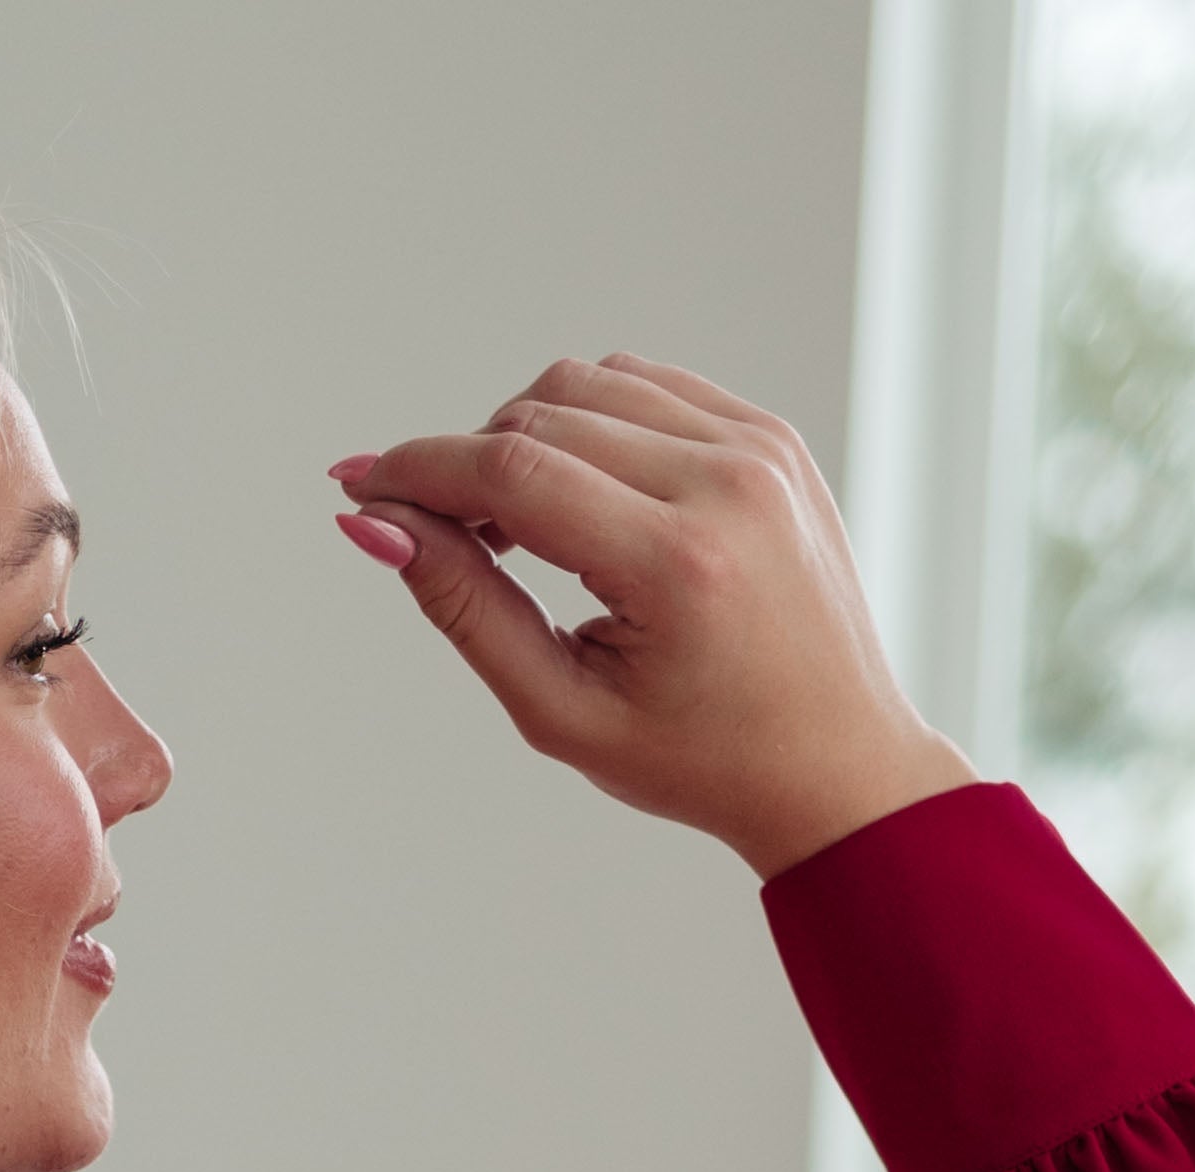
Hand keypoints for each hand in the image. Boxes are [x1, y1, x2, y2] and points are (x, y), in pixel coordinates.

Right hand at [329, 356, 973, 876]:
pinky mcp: (769, 436)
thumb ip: (468, 612)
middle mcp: (727, 483)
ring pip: (591, 385)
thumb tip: (379, 529)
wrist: (834, 762)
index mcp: (679, 563)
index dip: (421, 471)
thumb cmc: (700, 760)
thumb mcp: (565, 712)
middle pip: (544, 415)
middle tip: (441, 536)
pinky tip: (578, 499)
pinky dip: (590, 424)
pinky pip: (648, 388)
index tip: (359, 486)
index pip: (516, 472)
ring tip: (515, 531)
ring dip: (526, 438)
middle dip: (468, 464)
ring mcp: (758, 447)